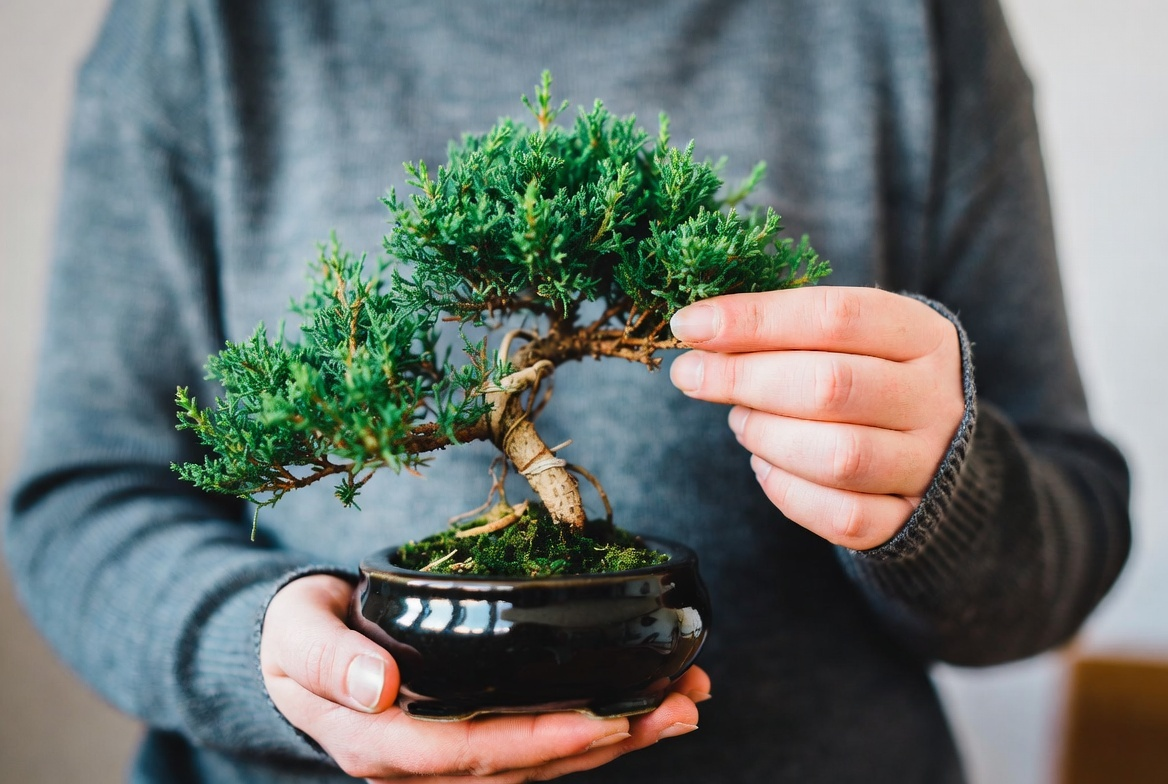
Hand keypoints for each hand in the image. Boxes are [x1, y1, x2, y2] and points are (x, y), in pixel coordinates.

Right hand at [261, 574, 708, 781]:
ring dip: (618, 737)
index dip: (540, 740)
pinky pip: (538, 747)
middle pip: (526, 766)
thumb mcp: (297, 637)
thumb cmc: (297, 637)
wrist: (292, 654)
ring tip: (684, 705)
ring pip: (543, 763)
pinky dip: (593, 728)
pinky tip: (639, 706)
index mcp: (383, 742)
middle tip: (682, 706)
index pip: (471, 752)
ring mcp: (452, 758)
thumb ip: (330, 663)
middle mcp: (426, 764)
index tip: (605, 717)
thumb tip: (379, 687)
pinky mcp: (472, 739)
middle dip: (609, 740)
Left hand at [669, 286, 963, 549]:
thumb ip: (782, 328)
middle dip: (743, 379)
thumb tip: (699, 329)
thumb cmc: (867, 373)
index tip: (691, 324)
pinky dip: (787, 491)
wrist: (933, 444)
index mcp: (922, 336)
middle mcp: (934, 400)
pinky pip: (843, 517)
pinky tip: (765, 465)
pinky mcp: (908, 520)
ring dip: (767, 436)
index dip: (754, 318)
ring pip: (839, 457)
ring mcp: (927, 464)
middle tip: (692, 375)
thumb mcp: (844, 336)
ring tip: (740, 421)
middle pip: (832, 386)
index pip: (835, 316)